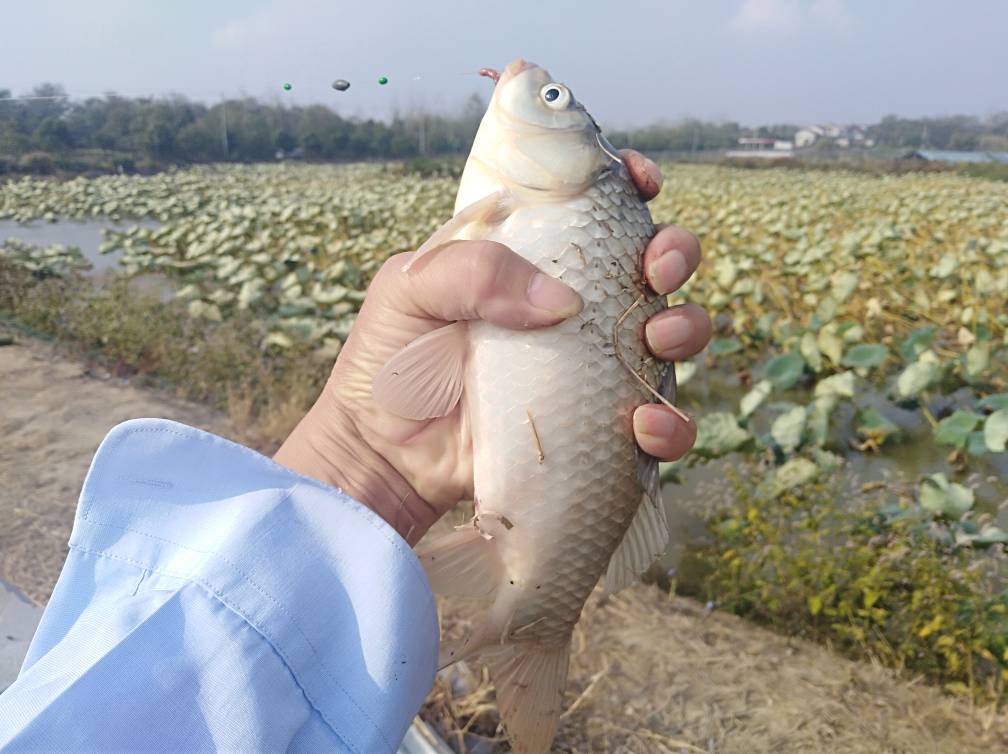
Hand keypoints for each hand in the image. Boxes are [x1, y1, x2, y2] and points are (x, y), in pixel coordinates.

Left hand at [274, 151, 711, 543]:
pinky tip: (645, 423)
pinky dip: (668, 424)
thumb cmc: (390, 360)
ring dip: (685, 329)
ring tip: (656, 342)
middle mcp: (569, 306)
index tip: (642, 181)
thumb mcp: (409, 288)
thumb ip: (473, 271)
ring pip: (669, 336)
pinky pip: (654, 422)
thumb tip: (560, 301)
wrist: (382, 454)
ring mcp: (587, 365)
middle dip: (675, 254)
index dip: (629, 184)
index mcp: (528, 258)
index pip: (591, 206)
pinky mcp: (594, 425)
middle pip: (651, 265)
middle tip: (658, 269)